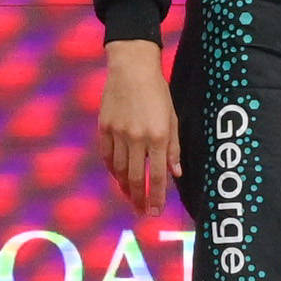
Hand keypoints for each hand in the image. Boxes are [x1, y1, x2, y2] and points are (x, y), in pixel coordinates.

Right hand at [98, 40, 178, 215]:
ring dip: (125, 188)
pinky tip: (118, 177)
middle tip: (142, 212)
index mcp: (158, 135)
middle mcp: (137, 138)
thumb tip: (176, 174)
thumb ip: (174, 147)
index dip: (157, 197)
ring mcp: (118, 134)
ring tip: (131, 197)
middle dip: (140, 199)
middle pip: (136, 178)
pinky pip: (107, 157)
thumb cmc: (157, 92)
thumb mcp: (173, 118)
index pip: (158, 175)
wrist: (131, 68)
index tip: (156, 212)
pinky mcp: (104, 128)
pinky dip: (113, 170)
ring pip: (119, 170)